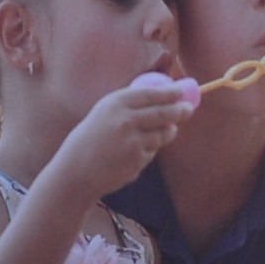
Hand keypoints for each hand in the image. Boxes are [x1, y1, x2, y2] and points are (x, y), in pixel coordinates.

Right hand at [50, 73, 199, 197]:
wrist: (76, 171)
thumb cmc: (89, 141)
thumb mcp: (102, 114)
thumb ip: (127, 106)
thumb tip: (160, 99)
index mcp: (114, 104)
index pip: (149, 94)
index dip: (168, 92)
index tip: (180, 92)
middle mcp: (125, 120)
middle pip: (162, 112)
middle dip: (179, 110)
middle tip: (188, 109)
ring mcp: (133, 141)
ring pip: (162, 133)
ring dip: (168, 131)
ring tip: (165, 130)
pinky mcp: (137, 159)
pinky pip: (152, 151)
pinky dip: (149, 150)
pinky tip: (134, 153)